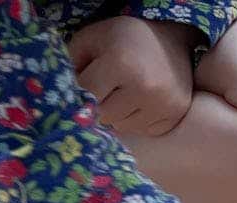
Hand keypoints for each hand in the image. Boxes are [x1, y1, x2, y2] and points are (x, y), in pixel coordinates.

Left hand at [67, 17, 198, 135]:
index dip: (78, 92)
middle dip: (98, 104)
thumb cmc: (127, 39)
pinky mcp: (173, 118)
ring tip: (124, 94)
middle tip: (106, 88)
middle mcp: (145, 87)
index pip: (85, 95)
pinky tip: (140, 103)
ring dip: (116, 114)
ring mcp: (162, 105)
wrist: (174, 44)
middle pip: (102, 114)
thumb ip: (72, 63)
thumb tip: (63, 97)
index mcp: (122, 62)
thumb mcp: (93, 38)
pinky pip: (140, 131)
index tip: (81, 87)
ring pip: (120, 126)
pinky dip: (135, 121)